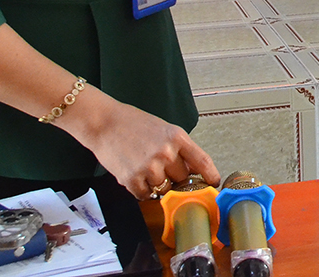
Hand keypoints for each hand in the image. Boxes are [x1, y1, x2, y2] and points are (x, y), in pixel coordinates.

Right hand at [63, 89, 219, 197]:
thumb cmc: (133, 124)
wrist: (104, 123)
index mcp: (177, 137)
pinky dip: (141, 189)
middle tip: (162, 167)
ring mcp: (149, 168)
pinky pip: (145, 195)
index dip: (210, 176)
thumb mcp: (164, 129)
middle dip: (175, 177)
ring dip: (156, 183)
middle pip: (182, 179)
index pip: (202, 161)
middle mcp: (165, 153)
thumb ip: (180, 148)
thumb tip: (193, 171)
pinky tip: (135, 173)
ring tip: (144, 166)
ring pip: (163, 189)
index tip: (213, 184)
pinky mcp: (132, 180)